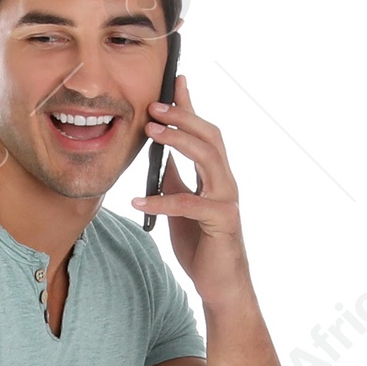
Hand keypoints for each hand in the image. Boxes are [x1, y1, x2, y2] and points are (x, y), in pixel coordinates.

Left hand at [130, 76, 245, 298]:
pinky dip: (163, 200)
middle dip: (183, 116)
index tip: (175, 80)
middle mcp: (226, 181)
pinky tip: (138, 200)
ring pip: (208, 158)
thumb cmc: (202, 244)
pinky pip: (191, 204)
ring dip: (178, 141)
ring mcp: (227, 200)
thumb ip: (176, 180)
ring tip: (150, 132)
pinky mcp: (223, 221)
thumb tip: (161, 156)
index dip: (190, 105)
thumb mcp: (182, 205)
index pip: (204, 131)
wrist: (220, 284)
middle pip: (210, 136)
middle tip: (153, 106)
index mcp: (216, 175)